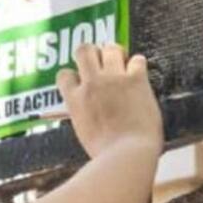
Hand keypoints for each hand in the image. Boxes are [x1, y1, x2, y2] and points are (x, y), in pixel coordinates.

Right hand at [56, 44, 162, 158]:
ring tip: (121, 63)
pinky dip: (138, 64)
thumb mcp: (84, 133)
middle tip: (100, 61)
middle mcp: (91, 85)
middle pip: (84, 50)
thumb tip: (86, 111)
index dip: (73, 75)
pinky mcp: (136, 80)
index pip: (64, 74)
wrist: (127, 154)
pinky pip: (137, 59)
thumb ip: (84, 115)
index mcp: (75, 100)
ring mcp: (113, 80)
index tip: (81, 80)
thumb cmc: (106, 153)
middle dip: (91, 52)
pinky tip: (139, 74)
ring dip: (116, 54)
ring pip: (110, 48)